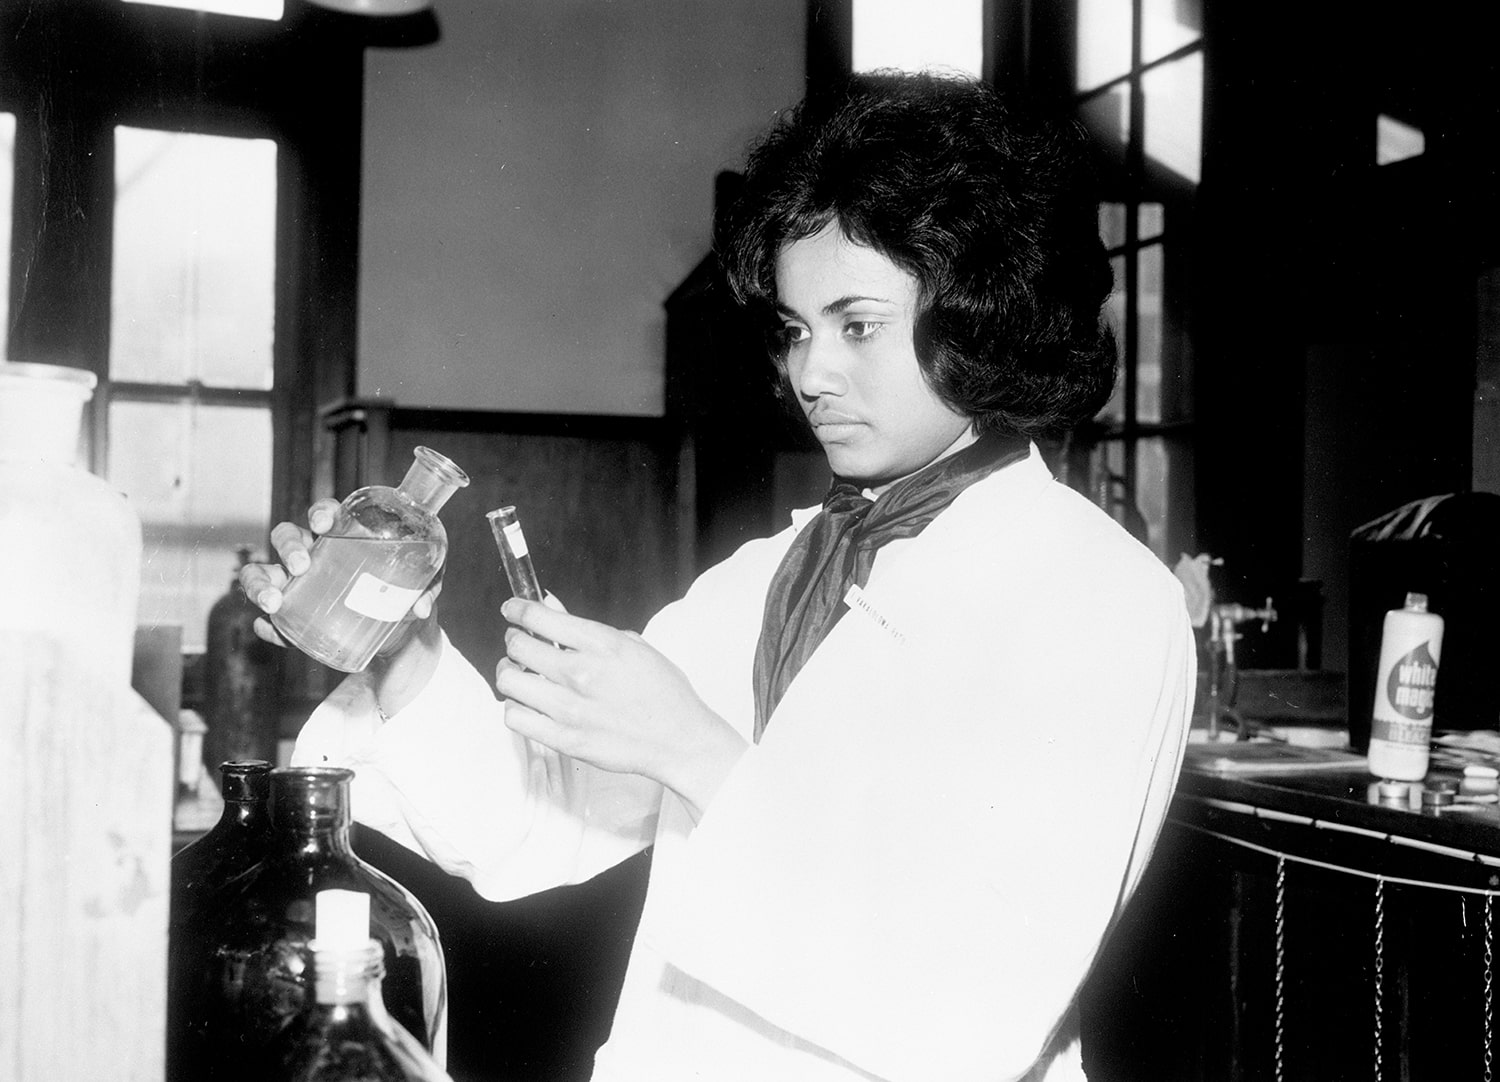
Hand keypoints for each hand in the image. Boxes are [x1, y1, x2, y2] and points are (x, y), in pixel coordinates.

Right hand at [239, 500, 444, 714]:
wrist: (398, 634)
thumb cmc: (405, 595)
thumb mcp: (422, 585)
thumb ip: (426, 587)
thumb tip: (420, 607)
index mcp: (342, 537)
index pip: (325, 513)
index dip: (320, 512)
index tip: (324, 523)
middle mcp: (313, 555)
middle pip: (286, 537)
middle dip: (288, 547)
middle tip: (301, 566)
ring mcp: (297, 586)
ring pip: (261, 573)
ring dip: (259, 584)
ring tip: (273, 602)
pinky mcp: (293, 618)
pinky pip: (270, 620)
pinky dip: (267, 626)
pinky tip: (270, 628)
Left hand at [495, 598, 746, 819]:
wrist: (679, 740)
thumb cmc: (663, 692)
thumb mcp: (633, 647)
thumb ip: (586, 629)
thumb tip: (550, 607)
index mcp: (602, 644)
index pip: (539, 617)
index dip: (518, 608)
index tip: (512, 609)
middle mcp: (582, 673)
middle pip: (518, 646)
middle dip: (515, 640)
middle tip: (521, 644)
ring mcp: (571, 709)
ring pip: (509, 681)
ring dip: (510, 673)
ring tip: (520, 674)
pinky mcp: (565, 740)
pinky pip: (515, 718)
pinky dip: (515, 707)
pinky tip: (528, 704)